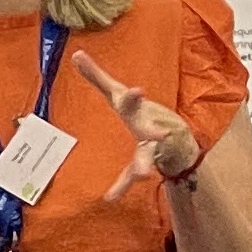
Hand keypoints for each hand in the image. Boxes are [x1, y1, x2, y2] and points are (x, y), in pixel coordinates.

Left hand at [72, 51, 201, 200]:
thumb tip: (75, 53)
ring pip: (148, 158)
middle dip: (155, 132)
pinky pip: (131, 176)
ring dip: (145, 166)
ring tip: (145, 175)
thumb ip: (96, 76)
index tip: (138, 90)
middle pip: (150, 131)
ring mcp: (149, 148)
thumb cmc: (140, 111)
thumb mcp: (116, 94)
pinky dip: (121, 187)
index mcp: (136, 111)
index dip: (134, 96)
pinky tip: (109, 198)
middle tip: (161, 134)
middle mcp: (147, 128)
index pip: (133, 101)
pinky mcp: (146, 162)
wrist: (175, 136)